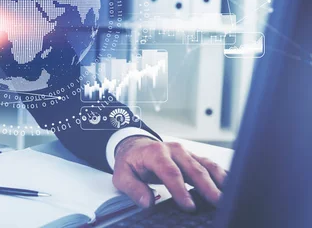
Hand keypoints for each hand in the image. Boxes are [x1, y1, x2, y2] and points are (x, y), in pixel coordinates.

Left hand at [112, 137, 226, 211]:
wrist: (135, 147)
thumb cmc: (130, 162)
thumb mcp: (121, 175)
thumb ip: (133, 188)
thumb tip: (147, 202)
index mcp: (155, 153)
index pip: (170, 171)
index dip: (180, 189)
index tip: (189, 207)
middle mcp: (174, 150)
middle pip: (194, 168)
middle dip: (207, 187)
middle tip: (218, 203)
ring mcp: (187, 153)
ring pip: (207, 165)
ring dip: (220, 181)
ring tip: (229, 197)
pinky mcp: (194, 158)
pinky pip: (211, 166)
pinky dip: (222, 176)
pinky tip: (231, 187)